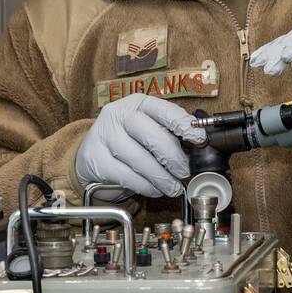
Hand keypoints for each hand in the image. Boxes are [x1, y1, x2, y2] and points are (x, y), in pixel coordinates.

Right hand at [74, 94, 204, 198]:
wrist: (91, 155)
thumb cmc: (128, 142)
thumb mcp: (148, 129)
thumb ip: (170, 133)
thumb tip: (197, 147)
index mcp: (137, 103)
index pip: (165, 110)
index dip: (185, 125)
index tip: (199, 139)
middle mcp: (118, 114)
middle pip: (153, 136)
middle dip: (174, 158)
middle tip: (184, 171)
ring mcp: (104, 135)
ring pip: (140, 159)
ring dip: (162, 177)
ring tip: (173, 187)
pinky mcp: (95, 158)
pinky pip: (127, 176)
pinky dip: (145, 186)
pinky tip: (155, 189)